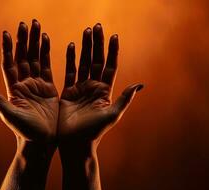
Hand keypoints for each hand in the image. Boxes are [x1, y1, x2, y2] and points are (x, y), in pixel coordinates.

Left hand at [0, 20, 58, 142]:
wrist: (41, 141)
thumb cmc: (24, 131)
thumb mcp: (9, 115)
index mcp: (13, 88)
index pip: (9, 63)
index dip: (8, 48)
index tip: (7, 33)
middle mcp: (23, 83)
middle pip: (22, 56)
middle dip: (24, 39)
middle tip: (26, 23)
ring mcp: (36, 84)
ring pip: (34, 58)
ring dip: (35, 42)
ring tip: (37, 25)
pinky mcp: (48, 87)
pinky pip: (47, 66)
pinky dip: (46, 53)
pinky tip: (47, 40)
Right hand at [58, 23, 142, 143]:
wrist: (75, 143)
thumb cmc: (94, 132)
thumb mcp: (112, 115)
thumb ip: (124, 99)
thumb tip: (140, 84)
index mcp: (105, 90)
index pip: (110, 66)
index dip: (112, 51)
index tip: (114, 36)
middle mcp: (94, 86)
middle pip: (97, 60)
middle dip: (97, 43)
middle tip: (97, 26)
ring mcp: (81, 88)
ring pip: (84, 62)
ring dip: (85, 47)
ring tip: (86, 31)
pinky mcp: (68, 92)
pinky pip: (70, 71)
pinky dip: (71, 58)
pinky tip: (72, 46)